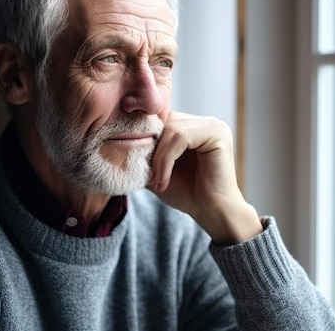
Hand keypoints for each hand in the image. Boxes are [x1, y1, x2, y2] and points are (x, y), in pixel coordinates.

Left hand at [147, 112, 262, 244]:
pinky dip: (166, 160)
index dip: (145, 141)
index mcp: (192, 126)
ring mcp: (213, 125)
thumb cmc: (187, 193)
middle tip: (147, 178)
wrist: (211, 213)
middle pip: (165, 122)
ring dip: (158, 158)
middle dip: (151, 150)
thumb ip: (144, 153)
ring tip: (157, 182)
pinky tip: (164, 180)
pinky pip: (180, 137)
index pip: (161, 120)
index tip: (137, 167)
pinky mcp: (217, 133)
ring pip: (171, 129)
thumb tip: (117, 141)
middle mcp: (205, 121)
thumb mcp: (157, 169)